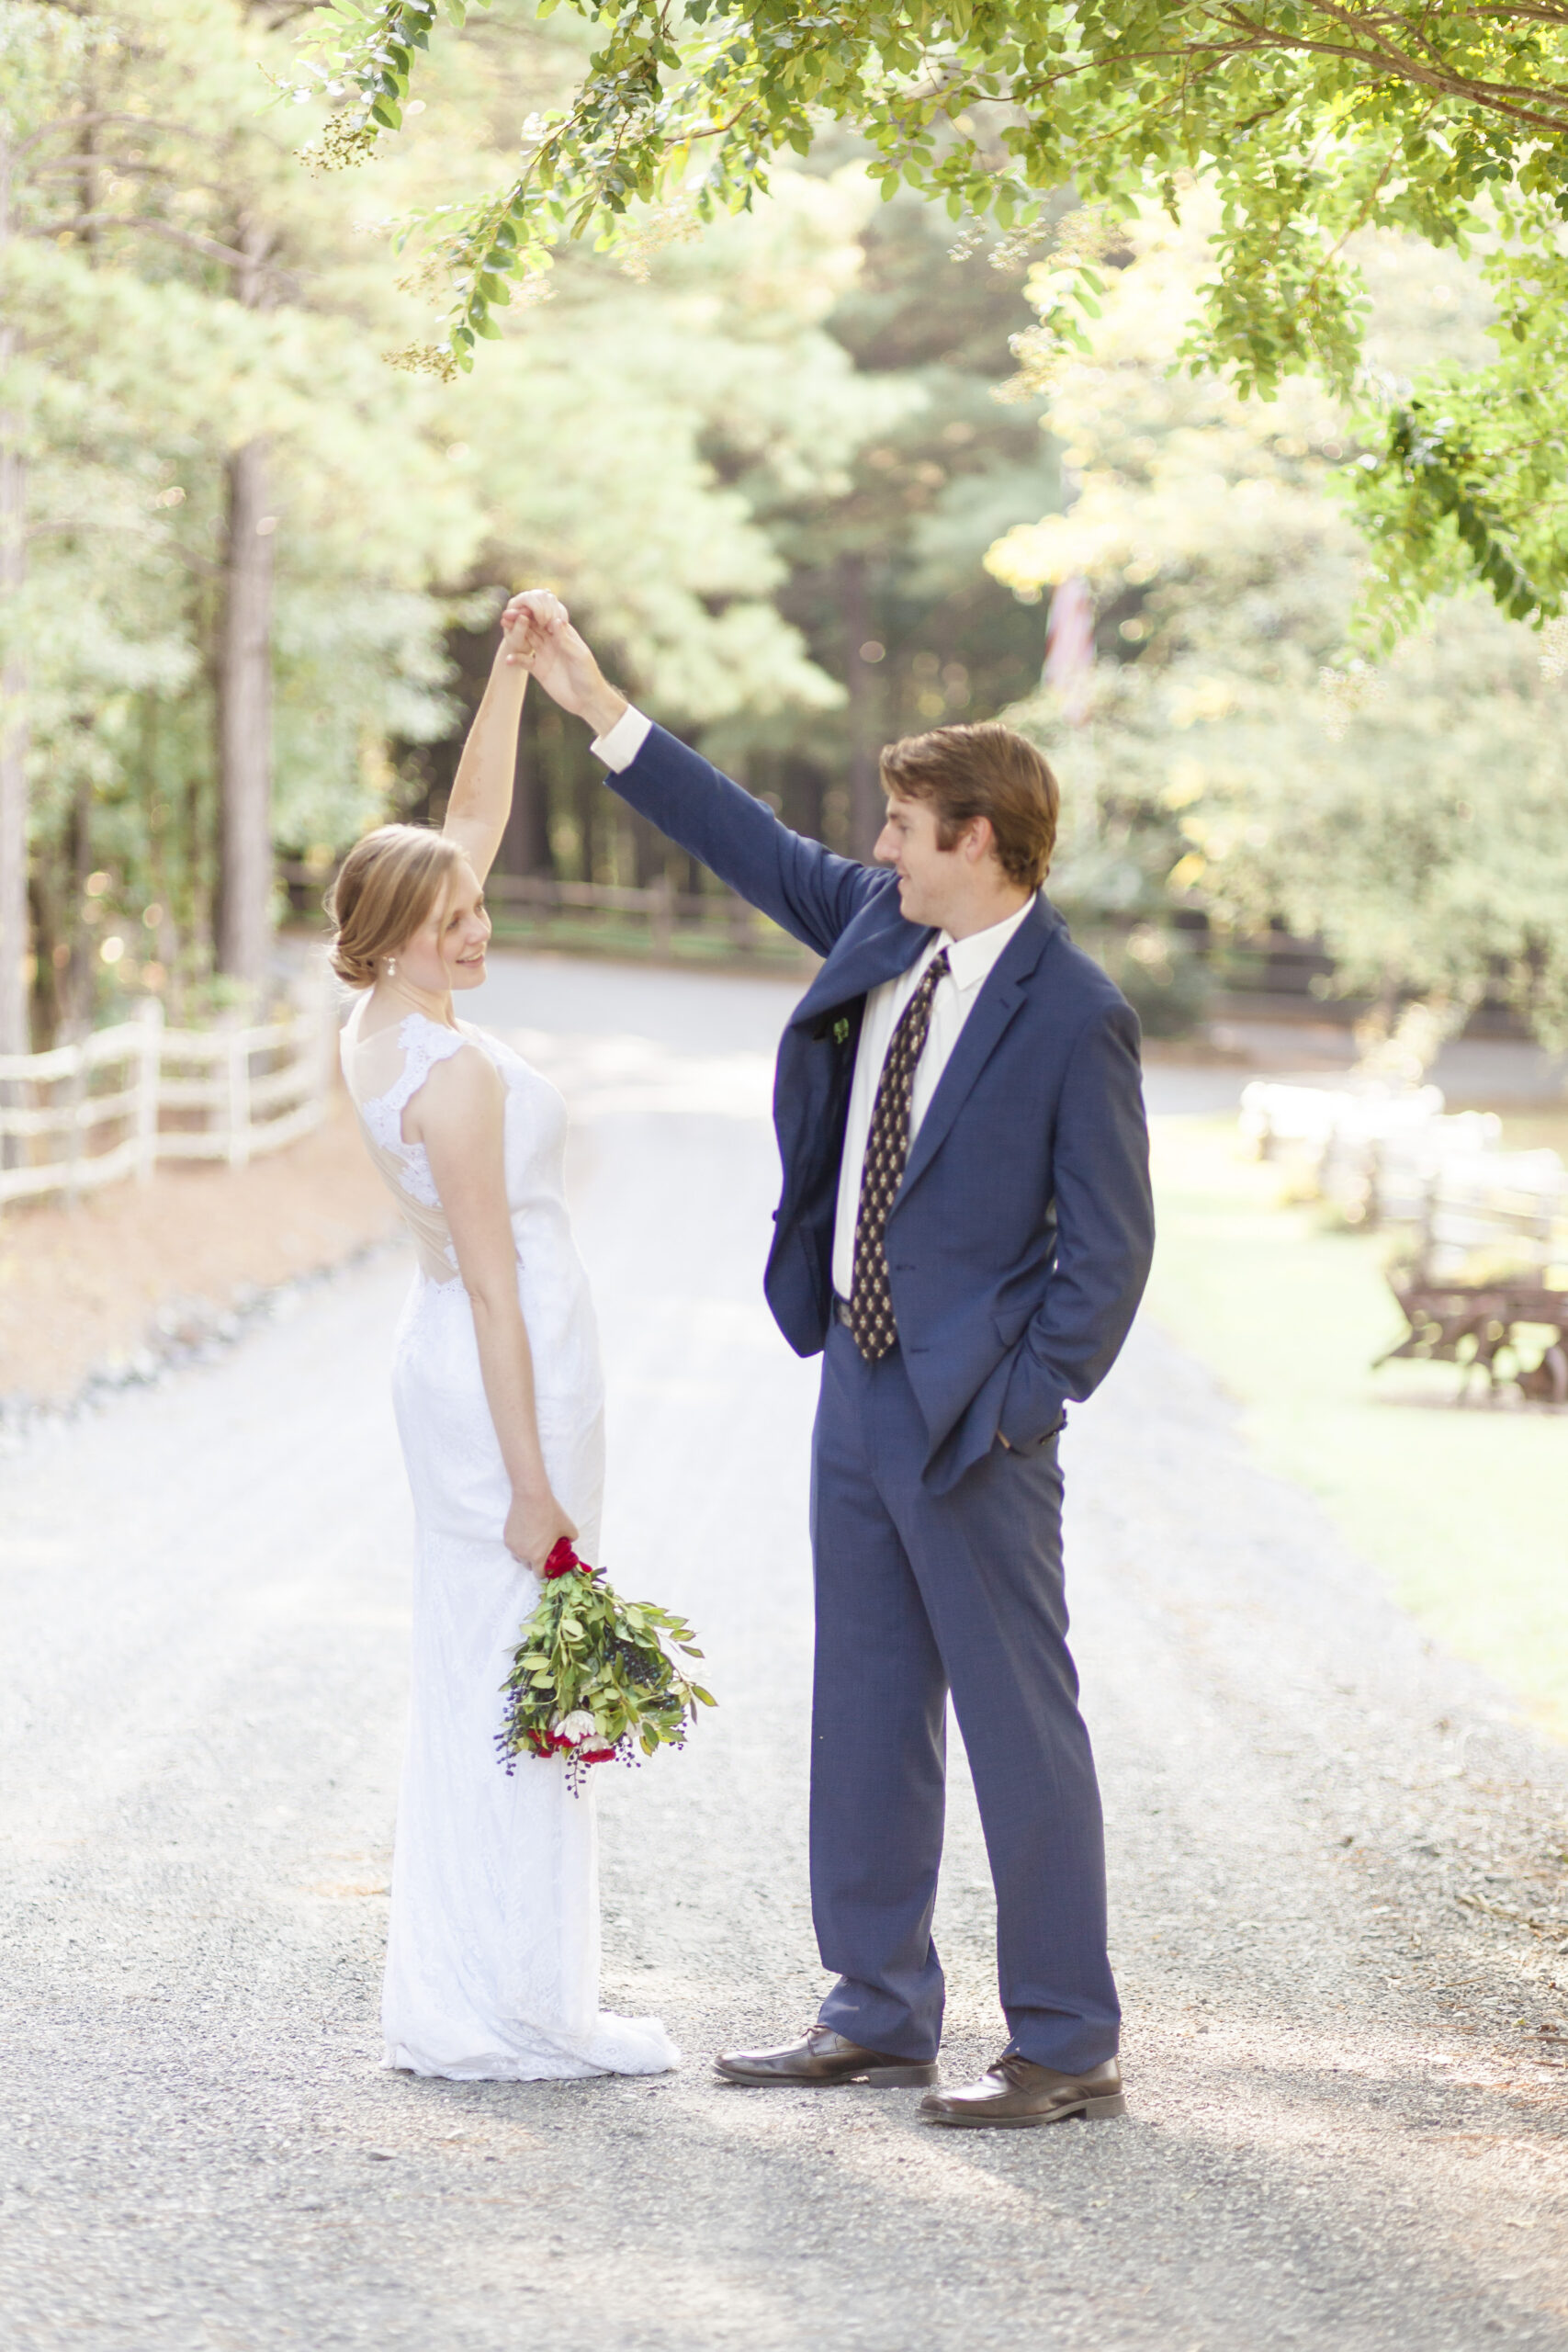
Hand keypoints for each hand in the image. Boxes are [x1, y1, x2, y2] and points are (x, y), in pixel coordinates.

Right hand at [501, 589, 626, 736]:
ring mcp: (545, 655)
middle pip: (533, 627)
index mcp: (563, 635)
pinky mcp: (539, 670)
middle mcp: (552, 642)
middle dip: (520, 621)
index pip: (546, 619)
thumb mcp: (579, 656)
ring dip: (515, 635)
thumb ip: (565, 640)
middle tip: (506, 615)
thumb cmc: (589, 675)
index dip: (534, 612)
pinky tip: (508, 659)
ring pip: (526, 641)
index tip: (522, 606)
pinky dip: (515, 659)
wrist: (587, 701)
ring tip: (504, 630)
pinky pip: (524, 661)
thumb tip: (555, 620)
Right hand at [504, 1485, 577, 1573]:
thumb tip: (570, 1541)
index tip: (549, 1566)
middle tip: (543, 1551)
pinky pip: (514, 1546)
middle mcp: (523, 1555)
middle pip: (528, 1566)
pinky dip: (519, 1544)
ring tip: (534, 1542)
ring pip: (519, 1557)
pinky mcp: (507, 1537)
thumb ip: (571, 1538)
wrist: (531, 1497)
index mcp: (538, 1557)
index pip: (540, 1575)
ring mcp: (513, 1546)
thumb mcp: (568, 1527)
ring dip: (526, 1554)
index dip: (545, 1572)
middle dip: (536, 1562)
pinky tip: (526, 1533)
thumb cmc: (550, 1512)